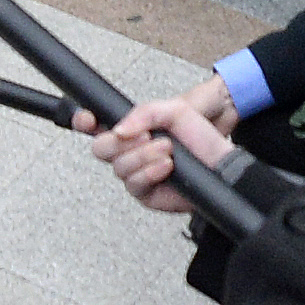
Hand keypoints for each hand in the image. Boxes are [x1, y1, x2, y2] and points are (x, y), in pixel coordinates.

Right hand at [91, 93, 235, 215]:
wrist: (221, 161)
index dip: (84, 121)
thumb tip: (118, 129)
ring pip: (119, 167)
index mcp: (131, 128)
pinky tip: (166, 167)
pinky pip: (134, 185)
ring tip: (167, 150)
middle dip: (121, 142)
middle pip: (100, 148)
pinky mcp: (145, 193)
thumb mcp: (174, 110)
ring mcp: (135, 173)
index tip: (87, 118)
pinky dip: (149, 172)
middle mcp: (129, 151)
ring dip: (143, 156)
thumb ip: (144, 113)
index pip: (96, 124)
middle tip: (146, 136)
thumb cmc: (200, 135)